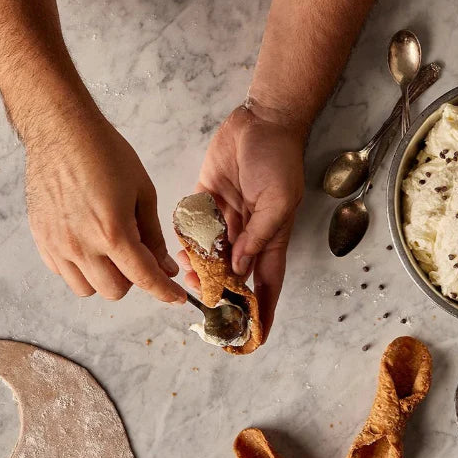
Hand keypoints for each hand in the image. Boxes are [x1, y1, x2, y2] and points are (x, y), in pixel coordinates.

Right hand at [24, 106, 185, 303]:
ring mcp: (58, 245)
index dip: (164, 292)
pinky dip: (79, 267)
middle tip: (135, 255)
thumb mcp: (142, 191)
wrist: (59, 131)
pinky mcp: (42, 240)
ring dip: (103, 278)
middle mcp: (82, 245)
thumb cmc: (103, 152)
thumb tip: (163, 266)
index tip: (175, 298)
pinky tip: (86, 243)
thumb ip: (152, 234)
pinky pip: (63, 273)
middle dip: (131, 280)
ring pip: (86, 289)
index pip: (144, 277)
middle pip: (114, 291)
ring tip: (108, 251)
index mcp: (112, 231)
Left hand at [178, 102, 305, 338]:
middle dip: (219, 292)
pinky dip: (186, 239)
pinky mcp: (205, 201)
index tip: (255, 337)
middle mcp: (246, 234)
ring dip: (197, 267)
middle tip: (203, 301)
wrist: (260, 120)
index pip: (266, 283)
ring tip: (186, 270)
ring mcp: (225, 219)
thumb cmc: (278, 160)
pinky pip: (192, 227)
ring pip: (208, 254)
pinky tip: (178, 247)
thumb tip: (240, 270)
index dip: (261, 311)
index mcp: (269, 238)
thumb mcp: (277, 201)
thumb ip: (258, 237)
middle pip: (232, 274)